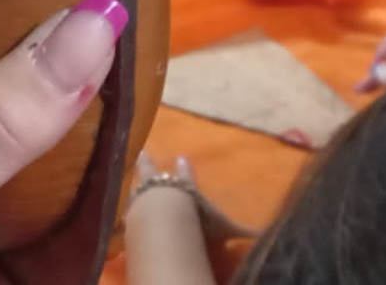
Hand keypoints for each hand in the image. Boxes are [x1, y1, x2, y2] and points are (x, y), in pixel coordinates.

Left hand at [127, 150, 253, 246]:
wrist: (162, 220)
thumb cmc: (195, 218)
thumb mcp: (224, 227)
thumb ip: (244, 231)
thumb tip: (265, 234)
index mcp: (184, 186)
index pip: (185, 175)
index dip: (184, 168)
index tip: (182, 157)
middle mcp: (162, 187)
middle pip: (153, 172)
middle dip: (148, 163)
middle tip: (142, 152)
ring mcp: (143, 197)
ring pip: (136, 185)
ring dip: (134, 180)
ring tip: (129, 175)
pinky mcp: (129, 212)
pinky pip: (124, 207)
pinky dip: (123, 207)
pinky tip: (120, 209)